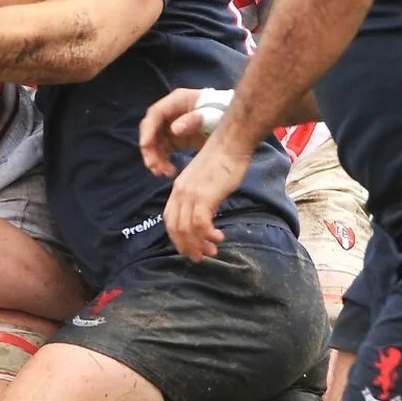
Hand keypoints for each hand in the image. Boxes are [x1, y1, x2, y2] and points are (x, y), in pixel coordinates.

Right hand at [139, 87, 219, 176]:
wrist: (234, 121)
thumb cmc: (221, 112)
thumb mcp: (211, 114)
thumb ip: (194, 120)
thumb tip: (174, 130)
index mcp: (176, 101)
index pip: (155, 114)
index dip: (148, 129)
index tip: (146, 146)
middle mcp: (169, 112)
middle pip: (151, 129)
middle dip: (149, 149)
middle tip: (154, 167)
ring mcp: (171, 125)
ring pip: (155, 142)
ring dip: (155, 158)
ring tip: (163, 173)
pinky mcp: (175, 138)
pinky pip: (163, 150)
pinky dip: (163, 161)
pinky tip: (170, 172)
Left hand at [163, 134, 252, 261]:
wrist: (231, 143)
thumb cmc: (223, 160)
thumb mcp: (205, 181)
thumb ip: (201, 198)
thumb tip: (205, 216)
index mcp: (178, 189)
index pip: (170, 219)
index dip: (177, 237)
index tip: (188, 247)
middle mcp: (180, 192)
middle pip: (175, 228)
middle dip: (186, 246)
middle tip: (199, 257)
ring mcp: (191, 194)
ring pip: (187, 229)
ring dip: (199, 244)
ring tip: (211, 251)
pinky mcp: (204, 196)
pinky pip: (200, 224)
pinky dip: (207, 235)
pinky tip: (219, 237)